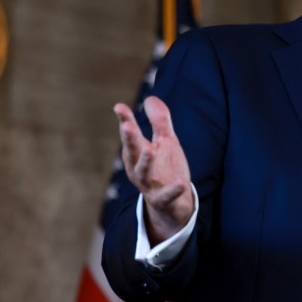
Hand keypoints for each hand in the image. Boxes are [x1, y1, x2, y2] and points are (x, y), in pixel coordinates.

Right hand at [114, 96, 193, 243]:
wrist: (173, 203)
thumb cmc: (165, 168)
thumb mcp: (165, 142)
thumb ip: (159, 121)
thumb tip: (150, 98)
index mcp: (137, 152)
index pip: (130, 134)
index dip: (125, 120)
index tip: (119, 107)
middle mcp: (138, 168)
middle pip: (132, 151)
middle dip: (129, 139)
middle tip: (126, 125)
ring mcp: (149, 184)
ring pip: (143, 173)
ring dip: (145, 161)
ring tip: (151, 149)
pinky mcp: (162, 199)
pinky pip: (167, 195)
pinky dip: (173, 190)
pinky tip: (181, 183)